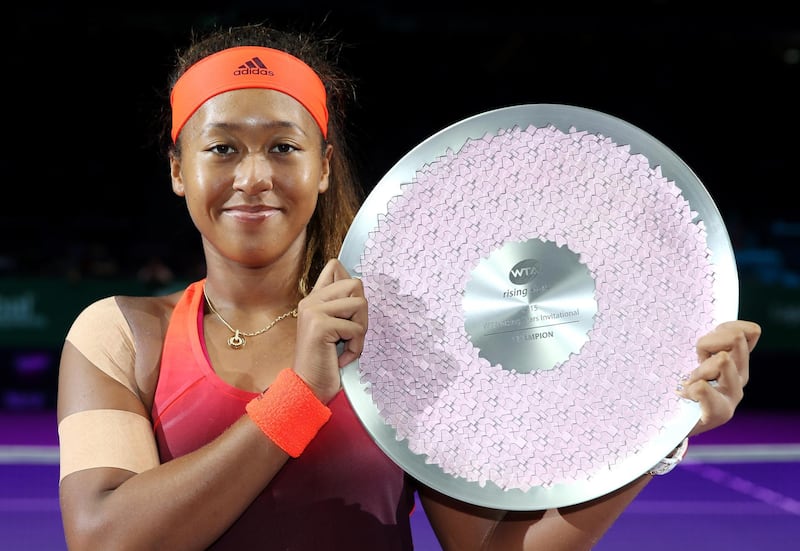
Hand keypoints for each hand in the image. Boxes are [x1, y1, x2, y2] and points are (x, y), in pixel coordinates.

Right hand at [292, 258, 367, 402]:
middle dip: (362, 312)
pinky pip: (356, 328)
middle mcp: (311, 302)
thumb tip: (359, 286)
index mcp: (314, 300)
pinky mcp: (320, 326)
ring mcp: (313, 312)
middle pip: (356, 284)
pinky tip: (342, 358)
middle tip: (351, 334)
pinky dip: (356, 347)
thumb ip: (342, 307)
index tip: (350, 311)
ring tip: (347, 345)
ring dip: (360, 331)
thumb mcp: (336, 330)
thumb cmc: (325, 362)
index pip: (335, 267)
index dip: (352, 285)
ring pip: (360, 304)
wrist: (308, 388)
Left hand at [679, 320, 760, 436]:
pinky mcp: (720, 412)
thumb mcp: (694, 355)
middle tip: (693, 364)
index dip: (724, 329)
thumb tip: (721, 328)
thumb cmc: (679, 382)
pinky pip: (704, 388)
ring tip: (688, 382)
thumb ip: (709, 339)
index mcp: (738, 360)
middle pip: (735, 339)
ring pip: (723, 359)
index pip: (750, 332)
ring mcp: (732, 395)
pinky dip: (691, 388)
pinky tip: (685, 395)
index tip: (705, 344)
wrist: (672, 420)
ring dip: (699, 368)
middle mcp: (740, 377)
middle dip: (706, 343)